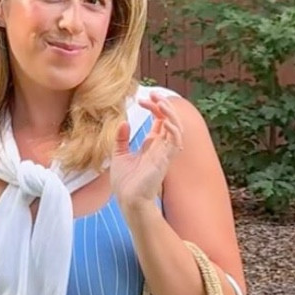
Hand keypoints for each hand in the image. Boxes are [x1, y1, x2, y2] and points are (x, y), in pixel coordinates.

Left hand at [112, 91, 183, 214]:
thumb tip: (123, 122)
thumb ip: (121, 139)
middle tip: (154, 93)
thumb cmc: (125, 184)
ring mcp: (165, 153)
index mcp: (152, 146)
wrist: (128, 200)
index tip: (142, 99)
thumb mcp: (119, 156)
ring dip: (170, 112)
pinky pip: (176, 140)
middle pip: (169, 120)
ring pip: (176, 127)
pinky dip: (173, 126)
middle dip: (163, 105)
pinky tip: (164, 117)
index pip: (160, 121)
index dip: (155, 108)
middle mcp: (161, 148)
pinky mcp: (166, 159)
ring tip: (160, 101)